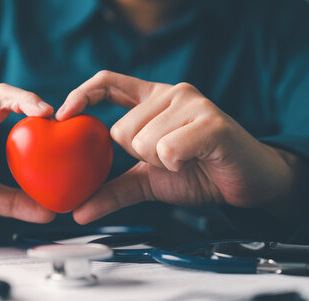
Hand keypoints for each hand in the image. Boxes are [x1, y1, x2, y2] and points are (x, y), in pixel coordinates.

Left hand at [56, 71, 305, 223]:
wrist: (246, 184)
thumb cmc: (199, 174)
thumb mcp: (147, 180)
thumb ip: (113, 190)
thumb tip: (78, 211)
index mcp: (153, 100)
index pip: (108, 82)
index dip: (82, 94)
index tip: (63, 115)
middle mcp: (171, 94)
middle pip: (120, 128)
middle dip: (138, 156)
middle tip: (168, 160)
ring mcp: (192, 104)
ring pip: (142, 140)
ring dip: (159, 162)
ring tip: (184, 160)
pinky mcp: (210, 122)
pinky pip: (167, 149)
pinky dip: (176, 165)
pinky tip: (194, 162)